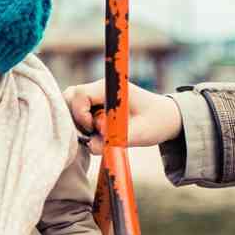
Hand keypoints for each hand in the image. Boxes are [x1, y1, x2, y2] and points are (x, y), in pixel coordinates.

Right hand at [63, 79, 182, 153]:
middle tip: (91, 134)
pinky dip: (80, 126)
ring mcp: (94, 96)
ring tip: (95, 135)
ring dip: (77, 124)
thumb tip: (91, 146)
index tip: (93, 130)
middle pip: (69, 97)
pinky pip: (76, 113)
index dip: (80, 115)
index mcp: (109, 88)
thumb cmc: (155, 122)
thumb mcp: (139, 135)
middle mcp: (98, 88)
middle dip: (74, 119)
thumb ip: (115, 141)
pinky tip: (95, 134)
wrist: (165, 117)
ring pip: (70, 105)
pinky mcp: (93, 105)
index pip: (79, 95)